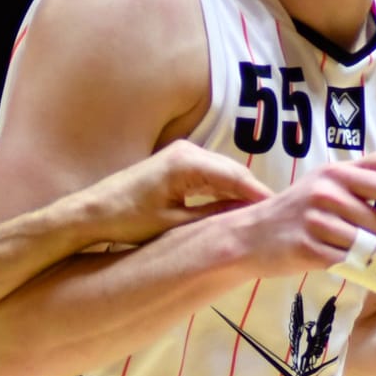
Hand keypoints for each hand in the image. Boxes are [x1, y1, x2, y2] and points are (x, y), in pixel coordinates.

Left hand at [79, 141, 272, 245]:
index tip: (283, 213)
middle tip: (281, 215)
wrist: (92, 211)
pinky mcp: (177, 163)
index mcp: (187, 163)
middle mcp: (187, 151)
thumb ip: (212, 218)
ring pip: (224, 173)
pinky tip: (238, 207)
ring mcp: (182, 154)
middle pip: (234, 171)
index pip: (237, 178)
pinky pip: (211, 175)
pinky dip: (225, 189)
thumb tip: (246, 220)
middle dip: (256, 193)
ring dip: (242, 191)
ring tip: (265, 214)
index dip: (261, 196)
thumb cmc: (127, 219)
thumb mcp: (174, 224)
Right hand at [227, 151, 375, 291]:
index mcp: (335, 173)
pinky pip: (353, 266)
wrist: (248, 236)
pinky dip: (375, 279)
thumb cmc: (295, 209)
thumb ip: (369, 168)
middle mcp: (325, 193)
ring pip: (368, 247)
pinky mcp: (307, 249)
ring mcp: (315, 221)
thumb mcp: (326, 179)